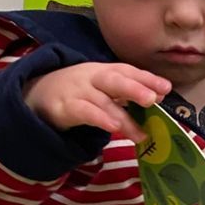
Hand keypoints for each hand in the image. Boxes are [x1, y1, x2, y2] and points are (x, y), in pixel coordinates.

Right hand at [24, 62, 170, 142]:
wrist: (38, 93)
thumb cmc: (80, 91)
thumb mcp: (103, 87)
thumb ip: (128, 92)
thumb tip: (159, 97)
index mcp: (105, 71)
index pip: (127, 71)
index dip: (146, 78)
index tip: (166, 88)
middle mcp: (92, 78)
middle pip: (115, 80)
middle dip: (135, 88)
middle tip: (153, 99)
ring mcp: (77, 92)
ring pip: (102, 102)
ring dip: (123, 117)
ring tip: (140, 133)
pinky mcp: (64, 108)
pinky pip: (83, 112)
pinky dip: (99, 119)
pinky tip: (112, 127)